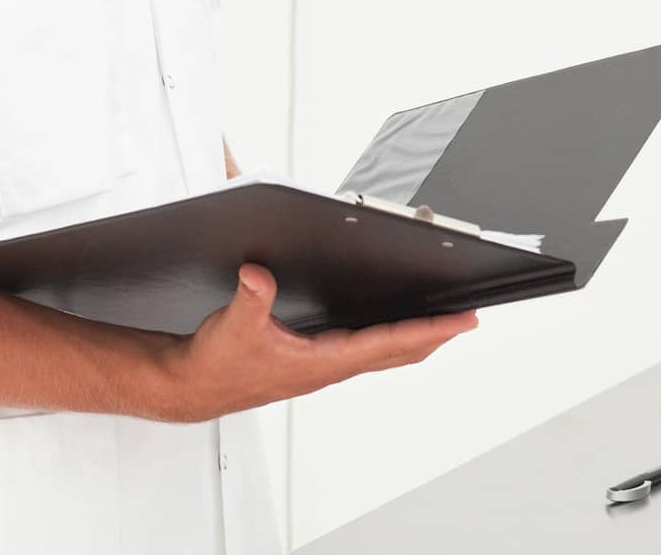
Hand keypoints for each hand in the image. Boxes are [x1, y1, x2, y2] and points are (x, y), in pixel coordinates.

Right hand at [159, 264, 477, 422]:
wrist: (194, 385)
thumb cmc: (216, 365)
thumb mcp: (234, 324)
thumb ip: (251, 297)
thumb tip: (260, 274)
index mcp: (321, 362)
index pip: (387, 342)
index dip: (428, 330)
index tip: (459, 321)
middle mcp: (328, 366)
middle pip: (396, 351)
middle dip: (434, 335)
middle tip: (466, 319)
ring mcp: (322, 366)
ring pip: (382, 353)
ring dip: (414, 337)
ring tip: (439, 322)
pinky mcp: (311, 360)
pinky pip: (362, 349)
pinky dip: (386, 337)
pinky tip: (385, 327)